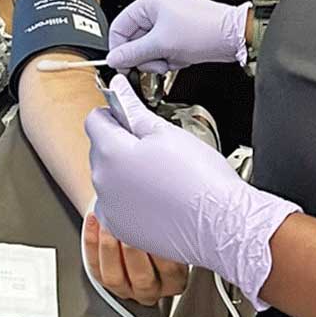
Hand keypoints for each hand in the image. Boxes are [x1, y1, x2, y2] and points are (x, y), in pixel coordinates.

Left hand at [82, 213, 189, 305]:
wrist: (137, 223)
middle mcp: (150, 289)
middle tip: (131, 227)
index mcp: (174, 280)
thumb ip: (173, 227)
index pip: (171, 270)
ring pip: (114, 277)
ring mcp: (125, 288)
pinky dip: (92, 241)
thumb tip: (169, 210)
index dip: (163, 250)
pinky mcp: (103, 279)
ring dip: (110, 247)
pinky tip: (95, 220)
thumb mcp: (173, 230)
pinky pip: (94, 265)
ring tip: (109, 223)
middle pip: (142, 278)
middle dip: (134, 251)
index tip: (156, 227)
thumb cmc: (159, 226)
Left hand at [85, 75, 300, 309]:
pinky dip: (129, 197)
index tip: (131, 117)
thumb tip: (120, 88)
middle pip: (99, 149)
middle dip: (120, 142)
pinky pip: (115, 204)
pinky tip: (156, 195)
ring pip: (108, 177)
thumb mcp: (166, 132)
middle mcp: (103, 182)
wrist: (220, 224)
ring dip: (124, 171)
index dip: (114, 113)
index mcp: (111, 152)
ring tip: (160, 173)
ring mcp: (110, 208)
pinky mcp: (121, 228)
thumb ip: (134, 109)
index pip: (95, 120)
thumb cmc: (200, 179)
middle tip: (154, 146)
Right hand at [106, 0, 251, 73]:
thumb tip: (114, 58)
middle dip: (146, 56)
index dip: (119, 49)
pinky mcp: (180, 30)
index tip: (123, 66)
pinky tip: (182, 57)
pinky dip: (171, 57)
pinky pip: (165, 47)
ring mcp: (170, 18)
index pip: (119, 26)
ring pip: (150, 46)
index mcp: (149, 2)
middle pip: (135, 38)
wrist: (234, 36)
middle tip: (156, 64)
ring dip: (159, 58)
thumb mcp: (161, 45)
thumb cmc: (204, 31)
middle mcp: (158, 6)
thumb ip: (133, 53)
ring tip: (173, 59)